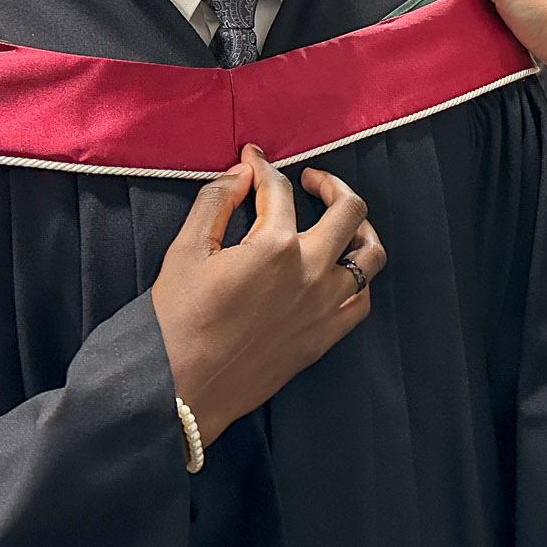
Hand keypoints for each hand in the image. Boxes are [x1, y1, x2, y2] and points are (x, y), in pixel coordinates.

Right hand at [151, 145, 383, 444]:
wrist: (178, 386)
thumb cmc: (176, 319)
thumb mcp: (186, 249)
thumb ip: (215, 202)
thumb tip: (241, 173)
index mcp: (274, 245)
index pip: (280, 189)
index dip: (264, 167)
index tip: (254, 160)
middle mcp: (310, 272)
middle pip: (348, 209)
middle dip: (330, 184)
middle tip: (311, 181)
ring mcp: (323, 307)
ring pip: (370, 255)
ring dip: (359, 229)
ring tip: (341, 221)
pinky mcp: (324, 337)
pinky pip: (361, 301)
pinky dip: (357, 279)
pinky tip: (339, 272)